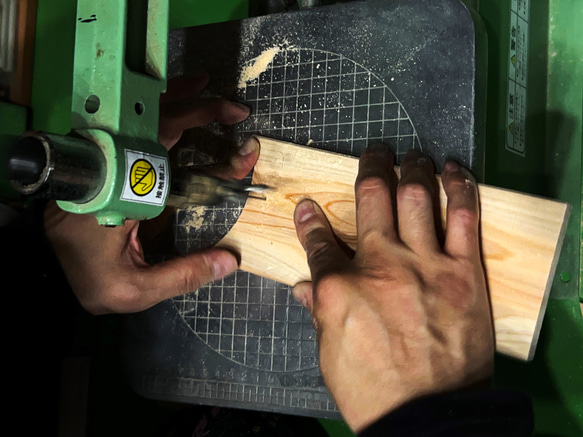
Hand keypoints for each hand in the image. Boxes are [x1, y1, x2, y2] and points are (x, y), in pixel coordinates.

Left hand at [45, 72, 259, 314]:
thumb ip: (183, 275)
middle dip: (202, 109)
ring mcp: (106, 159)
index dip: (218, 155)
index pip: (180, 159)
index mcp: (129, 193)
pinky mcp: (100, 160)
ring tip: (203, 85)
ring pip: (141, 116)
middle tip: (235, 109)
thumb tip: (230, 261)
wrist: (39, 267)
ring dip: (176, 98)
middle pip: (162, 123)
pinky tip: (169, 103)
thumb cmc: (84, 277)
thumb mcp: (135, 288)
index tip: (244, 148)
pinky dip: (152, 109)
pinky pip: (130, 125)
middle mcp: (117, 167)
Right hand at [292, 144, 493, 431]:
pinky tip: (451, 169)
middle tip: (375, 152)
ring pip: (416, 196)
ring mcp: (424, 263)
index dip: (310, 219)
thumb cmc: (371, 389)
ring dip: (412, 168)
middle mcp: (378, 264)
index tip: (307, 206)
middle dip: (370, 167)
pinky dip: (458, 187)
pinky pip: (463, 217)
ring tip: (411, 155)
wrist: (428, 416)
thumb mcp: (329, 351)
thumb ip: (317, 309)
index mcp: (338, 287)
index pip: (318, 242)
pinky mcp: (464, 271)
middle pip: (372, 198)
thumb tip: (301, 285)